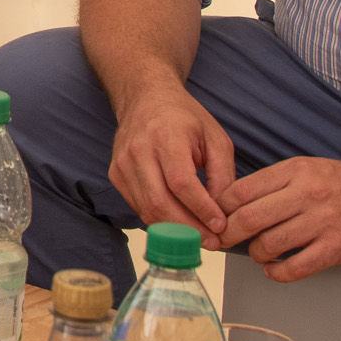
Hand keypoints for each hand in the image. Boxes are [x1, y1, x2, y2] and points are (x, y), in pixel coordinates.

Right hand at [107, 81, 235, 246]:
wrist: (146, 98)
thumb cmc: (184, 118)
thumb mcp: (215, 138)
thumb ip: (223, 175)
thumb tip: (223, 214)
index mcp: (166, 136)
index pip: (181, 182)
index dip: (201, 209)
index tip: (220, 226)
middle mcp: (138, 149)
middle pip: (160, 202)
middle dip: (188, 229)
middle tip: (211, 242)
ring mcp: (122, 163)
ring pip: (147, 209)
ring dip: (174, 232)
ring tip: (198, 238)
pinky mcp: (116, 174)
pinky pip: (138, 207)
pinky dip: (159, 221)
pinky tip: (179, 224)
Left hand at [217, 157, 340, 280]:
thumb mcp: (311, 169)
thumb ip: (277, 182)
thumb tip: (236, 202)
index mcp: (297, 170)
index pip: (243, 190)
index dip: (222, 207)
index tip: (215, 217)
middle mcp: (309, 194)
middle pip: (250, 217)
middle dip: (229, 233)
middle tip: (222, 240)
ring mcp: (325, 222)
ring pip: (270, 243)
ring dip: (256, 254)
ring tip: (258, 253)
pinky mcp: (339, 248)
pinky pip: (297, 267)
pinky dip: (278, 273)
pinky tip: (274, 270)